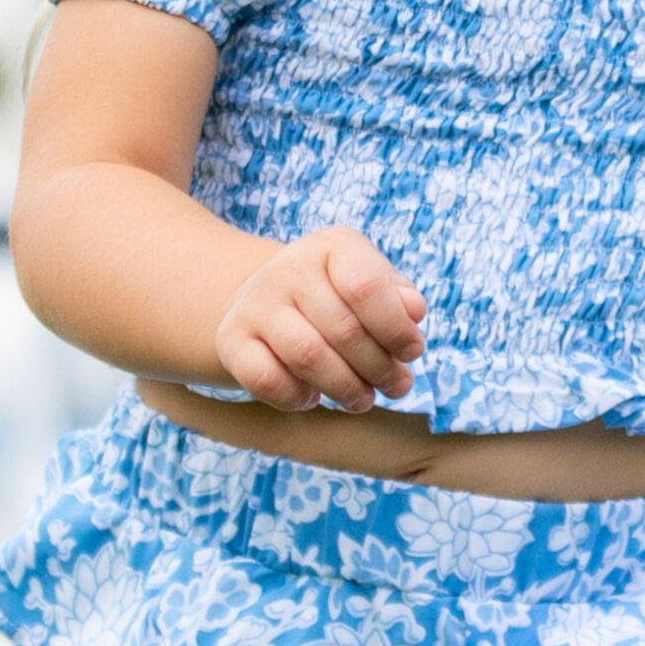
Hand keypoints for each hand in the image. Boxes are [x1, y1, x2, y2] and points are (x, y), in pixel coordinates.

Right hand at [215, 227, 425, 411]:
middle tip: (395, 386)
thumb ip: (399, 298)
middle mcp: (288, 267)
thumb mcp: (372, 285)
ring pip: (308, 356)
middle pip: (343, 330)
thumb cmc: (338, 297)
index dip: (397, 329)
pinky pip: (268, 380)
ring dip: (345, 388)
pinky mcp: (231, 339)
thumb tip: (413, 311)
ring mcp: (255, 303)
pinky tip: (314, 396)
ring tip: (363, 399)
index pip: (367, 287)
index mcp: (332, 246)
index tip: (412, 352)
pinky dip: (298, 398)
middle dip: (379, 368)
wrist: (269, 300)